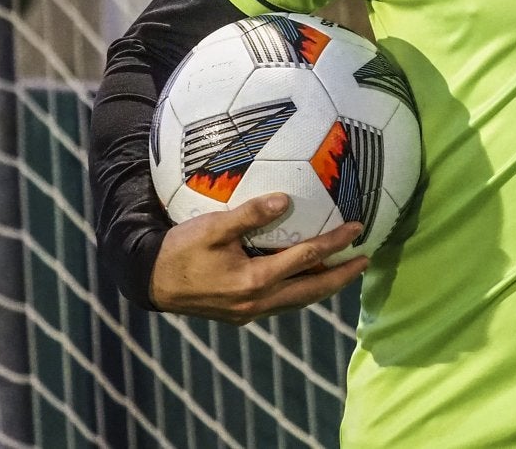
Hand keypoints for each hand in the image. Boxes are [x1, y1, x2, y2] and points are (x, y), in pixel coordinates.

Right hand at [149, 192, 368, 324]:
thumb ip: (249, 215)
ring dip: (323, 287)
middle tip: (366, 261)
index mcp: (254, 280)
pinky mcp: (240, 315)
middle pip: (311, 290)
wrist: (150, 282)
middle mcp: (257, 301)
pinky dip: (301, 293)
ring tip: (345, 272)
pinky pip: (281, 304)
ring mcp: (249, 312)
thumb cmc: (180, 250)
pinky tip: (307, 282)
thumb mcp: (212, 227)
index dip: (335, 243)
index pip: (306, 258)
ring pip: (298, 302)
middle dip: (341, 276)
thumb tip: (284, 200)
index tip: (358, 229)